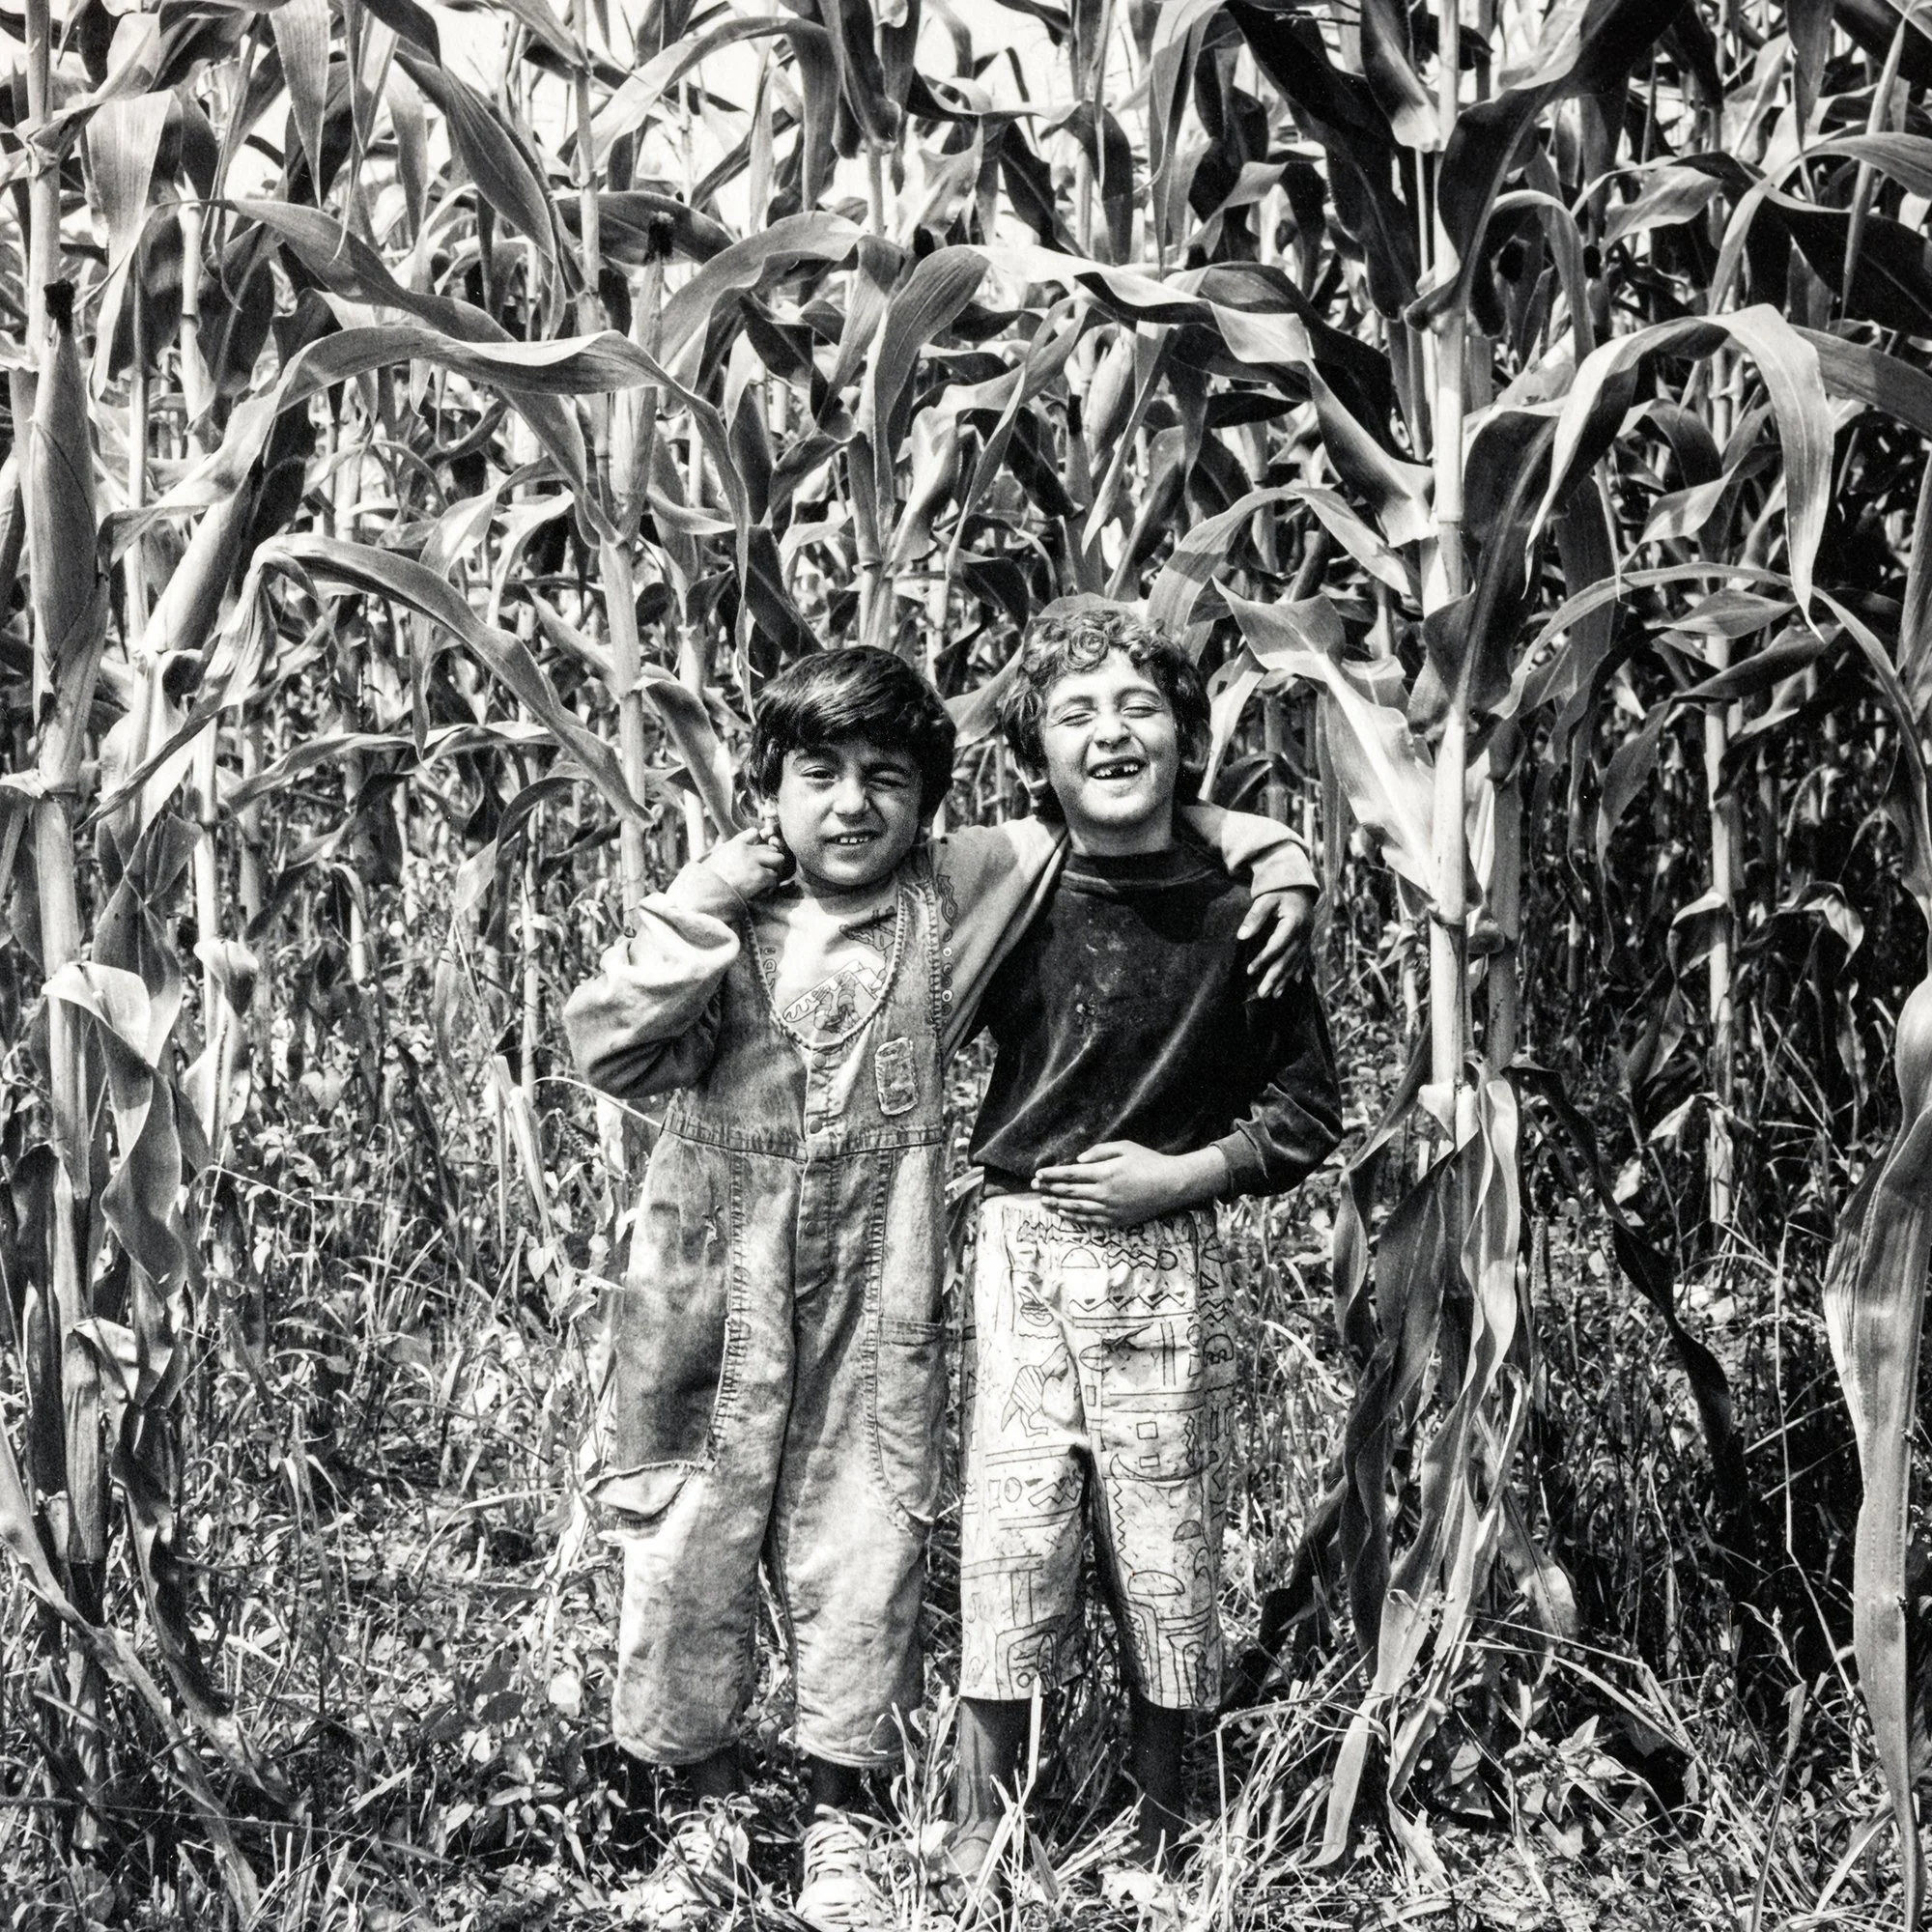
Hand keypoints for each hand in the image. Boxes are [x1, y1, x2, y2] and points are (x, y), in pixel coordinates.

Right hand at [702, 827, 792, 902]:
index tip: (759, 856)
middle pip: (770, 848)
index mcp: (735, 845)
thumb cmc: (708, 880)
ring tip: (765, 881)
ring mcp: (754, 862)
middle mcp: (746, 850)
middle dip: (770, 859)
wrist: (705, 893)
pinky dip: (770, 885)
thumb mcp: (717, 858)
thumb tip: (750, 838)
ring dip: (773, 870)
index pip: (754, 833)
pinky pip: (774, 877)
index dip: (759, 845)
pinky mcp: (760, 876)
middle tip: (765, 871)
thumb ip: (732, 850)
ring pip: (778, 860)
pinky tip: (762, 891)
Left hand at [1032, 1142, 1227, 1229]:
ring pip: (1077, 1208)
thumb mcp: (1125, 1147)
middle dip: (1049, 1189)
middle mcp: (1104, 1193)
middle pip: (1069, 1192)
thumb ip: (1099, 1152)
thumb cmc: (1149, 1162)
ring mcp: (1110, 1209)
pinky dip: (1074, 1217)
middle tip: (1035, 1187)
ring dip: (1057, 1204)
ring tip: (1043, 1202)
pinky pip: (1090, 1220)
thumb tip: (1078, 1160)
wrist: (1172, 1185)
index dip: (1052, 1175)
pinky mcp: (1117, 1220)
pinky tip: (1064, 1213)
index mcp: (1105, 1173)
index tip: (1038, 1174)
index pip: (1070, 1175)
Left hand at [1239, 885, 1316, 998]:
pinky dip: (1298, 971)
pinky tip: (1296, 983)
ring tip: (1274, 995)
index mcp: (1294, 923)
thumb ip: (1254, 917)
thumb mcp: (1264, 900)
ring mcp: (1307, 938)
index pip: (1276, 946)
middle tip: (1262, 994)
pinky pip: (1303, 959)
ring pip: (1296, 963)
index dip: (1263, 959)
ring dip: (1285, 980)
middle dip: (1274, 978)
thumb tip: (1241, 936)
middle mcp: (1304, 933)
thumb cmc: (1278, 892)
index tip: (1249, 971)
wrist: (1298, 886)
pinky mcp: (1307, 939)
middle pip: (1287, 959)